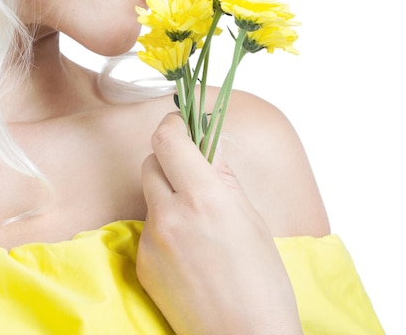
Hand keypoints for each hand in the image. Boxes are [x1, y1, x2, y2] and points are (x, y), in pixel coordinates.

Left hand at [137, 113, 302, 334]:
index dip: (172, 125)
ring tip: (197, 222)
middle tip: (192, 172)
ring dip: (168, 195)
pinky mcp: (143, 265)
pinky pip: (149, 229)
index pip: (167, 140)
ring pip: (151, 196)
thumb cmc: (262, 281)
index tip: (181, 124)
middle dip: (169, 159)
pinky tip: (189, 251)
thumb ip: (223, 175)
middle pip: (151, 163)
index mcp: (204, 197)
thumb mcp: (250, 217)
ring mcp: (152, 242)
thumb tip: (209, 144)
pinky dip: (165, 227)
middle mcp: (170, 215)